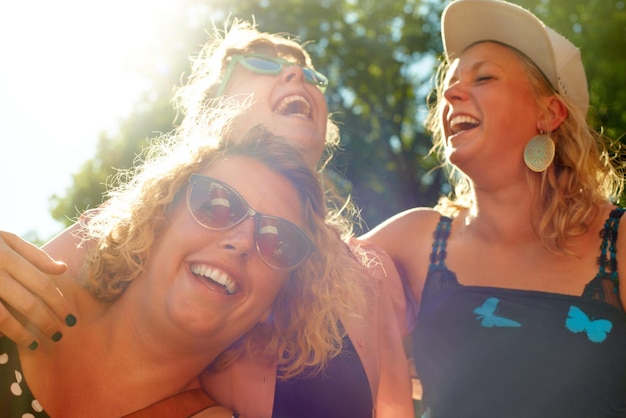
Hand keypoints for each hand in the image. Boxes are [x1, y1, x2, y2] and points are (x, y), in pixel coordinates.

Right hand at [0, 231, 74, 348]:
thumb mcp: (6, 239)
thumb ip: (34, 255)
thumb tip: (63, 269)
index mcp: (6, 254)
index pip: (42, 284)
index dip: (59, 303)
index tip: (71, 317)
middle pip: (28, 303)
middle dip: (47, 322)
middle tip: (59, 334)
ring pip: (4, 318)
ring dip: (23, 334)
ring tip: (36, 343)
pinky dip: (0, 331)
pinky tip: (7, 339)